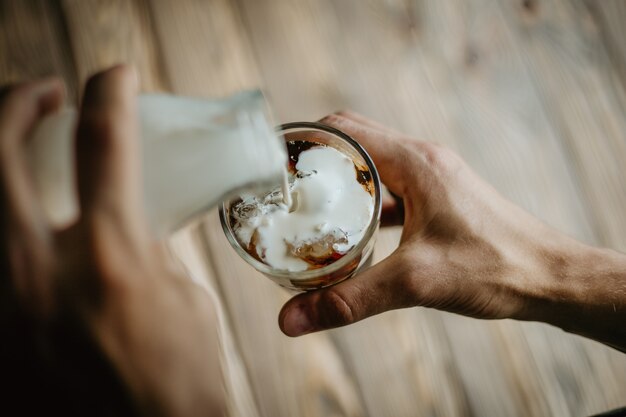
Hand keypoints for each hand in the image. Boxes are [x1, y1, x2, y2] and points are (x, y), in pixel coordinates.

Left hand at [0, 66, 224, 415]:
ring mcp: (7, 301)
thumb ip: (147, 242)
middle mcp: (43, 273)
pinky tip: (27, 214)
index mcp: (110, 258)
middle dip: (19, 101)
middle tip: (46, 93)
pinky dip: (8, 216)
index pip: (103, 144)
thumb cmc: (181, 373)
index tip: (116, 74)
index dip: (110, 92)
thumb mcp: (181, 293)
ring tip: (22, 144)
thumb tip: (128, 209)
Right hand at [278, 111, 625, 351]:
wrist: (551, 276)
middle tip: (285, 192)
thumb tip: (293, 318)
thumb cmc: (496, 267)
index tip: (275, 165)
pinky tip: (355, 235)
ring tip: (311, 212)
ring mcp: (433, 179)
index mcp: (414, 162)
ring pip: (374, 168)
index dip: (304, 141)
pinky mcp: (440, 200)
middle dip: (317, 164)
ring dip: (343, 185)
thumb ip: (350, 299)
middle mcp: (422, 160)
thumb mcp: (415, 282)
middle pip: (355, 143)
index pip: (343, 129)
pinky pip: (393, 191)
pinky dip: (367, 205)